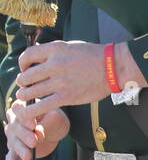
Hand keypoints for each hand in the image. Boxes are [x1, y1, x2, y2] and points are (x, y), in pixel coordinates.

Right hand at [4, 98, 69, 159]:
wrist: (55, 129)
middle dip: (24, 135)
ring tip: (28, 157)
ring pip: (13, 142)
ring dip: (20, 149)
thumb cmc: (54, 118)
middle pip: (14, 127)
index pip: (18, 110)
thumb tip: (38, 132)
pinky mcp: (17, 147)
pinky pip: (11, 155)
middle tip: (34, 142)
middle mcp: (14, 120)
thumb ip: (46, 122)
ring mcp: (13, 135)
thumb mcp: (55, 117)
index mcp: (22, 107)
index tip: (32, 125)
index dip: (23, 117)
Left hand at [13, 39, 142, 119]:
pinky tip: (28, 113)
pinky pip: (41, 106)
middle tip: (27, 85)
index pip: (27, 56)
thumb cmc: (94, 56)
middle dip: (23, 82)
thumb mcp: (70, 46)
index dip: (22, 64)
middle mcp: (55, 65)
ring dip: (25, 96)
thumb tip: (36, 54)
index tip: (25, 69)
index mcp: (56, 49)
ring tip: (27, 97)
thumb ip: (53, 51)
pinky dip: (30, 111)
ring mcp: (60, 82)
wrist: (113, 68)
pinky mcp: (66, 97)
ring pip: (30, 92)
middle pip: (26, 76)